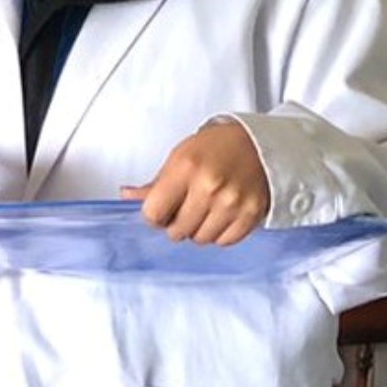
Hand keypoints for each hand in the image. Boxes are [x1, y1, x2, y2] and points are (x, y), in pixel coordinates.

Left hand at [123, 121, 269, 244]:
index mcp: (185, 168)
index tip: (158, 211)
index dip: (153, 216)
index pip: (154, 213)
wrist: (259, 144)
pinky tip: (219, 217)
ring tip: (202, 212)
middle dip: (174, 224)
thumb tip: (127, 196)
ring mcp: (232, 202)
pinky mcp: (251, 214)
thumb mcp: (179, 157)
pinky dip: (218, 234)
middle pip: (177, 231)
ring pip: (200, 238)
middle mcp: (209, 187)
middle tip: (182, 211)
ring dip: (197, 230)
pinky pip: (224, 241)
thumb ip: (155, 183)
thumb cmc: (216, 148)